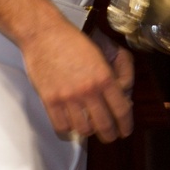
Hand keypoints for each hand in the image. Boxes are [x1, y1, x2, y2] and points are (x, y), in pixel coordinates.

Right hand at [20, 15, 134, 141]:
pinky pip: (62, 127)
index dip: (126, 125)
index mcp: (104, 77)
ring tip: (88, 126)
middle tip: (109, 136)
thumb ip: (118, 74)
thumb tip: (124, 97)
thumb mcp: (104, 53)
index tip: (125, 131)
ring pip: (84, 130)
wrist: (44, 33)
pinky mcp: (50, 101)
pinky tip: (70, 122)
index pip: (121, 110)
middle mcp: (88, 90)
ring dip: (88, 131)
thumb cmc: (74, 40)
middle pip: (104, 126)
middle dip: (110, 135)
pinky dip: (68, 129)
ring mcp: (68, 97)